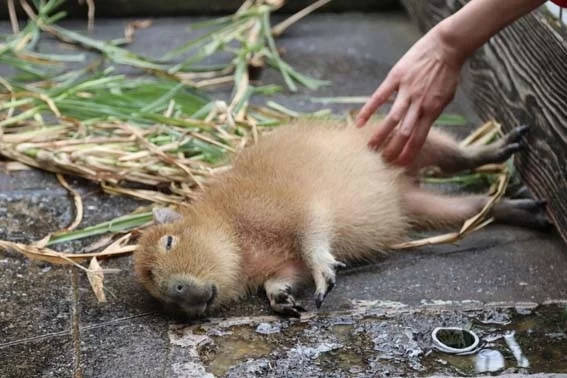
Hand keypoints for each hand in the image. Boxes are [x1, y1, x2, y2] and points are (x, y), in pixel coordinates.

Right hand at [355, 26, 463, 165]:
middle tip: (382, 162)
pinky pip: (380, 97)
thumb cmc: (448, 72)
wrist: (447, 46)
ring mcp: (406, 91)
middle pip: (404, 133)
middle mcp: (419, 104)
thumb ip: (433, 112)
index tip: (400, 165)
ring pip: (392, 118)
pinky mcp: (396, 78)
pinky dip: (369, 110)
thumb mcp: (446, 96)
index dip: (409, 153)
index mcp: (432, 110)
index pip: (419, 139)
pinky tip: (360, 123)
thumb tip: (423, 126)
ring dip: (380, 135)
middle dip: (393, 149)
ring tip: (369, 148)